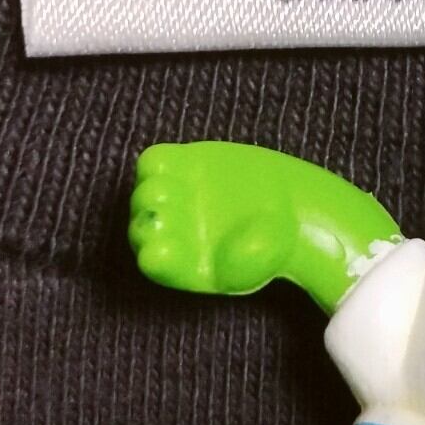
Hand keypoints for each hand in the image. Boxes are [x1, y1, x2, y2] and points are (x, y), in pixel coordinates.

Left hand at [129, 142, 300, 295]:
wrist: (283, 205)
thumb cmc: (272, 241)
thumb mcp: (267, 257)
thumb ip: (247, 262)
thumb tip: (228, 260)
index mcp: (184, 263)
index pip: (155, 263)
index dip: (154, 257)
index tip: (162, 249)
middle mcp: (170, 232)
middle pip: (141, 228)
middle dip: (147, 220)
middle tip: (162, 214)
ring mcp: (172, 199)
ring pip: (144, 194)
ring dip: (150, 191)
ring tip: (173, 188)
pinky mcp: (181, 167)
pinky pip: (156, 161)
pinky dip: (158, 161)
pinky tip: (176, 161)